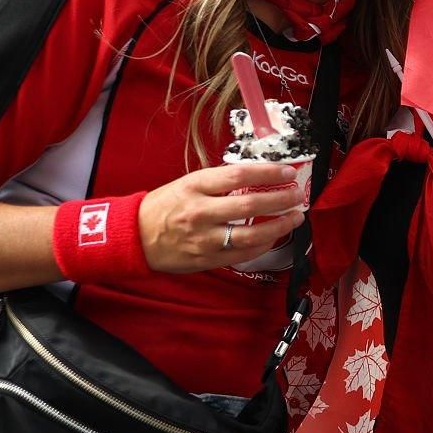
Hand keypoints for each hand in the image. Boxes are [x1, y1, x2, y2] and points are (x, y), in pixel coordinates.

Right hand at [139, 163, 305, 273]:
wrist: (134, 237)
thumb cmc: (165, 206)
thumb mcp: (187, 184)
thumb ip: (220, 182)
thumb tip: (259, 176)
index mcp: (194, 186)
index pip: (239, 175)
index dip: (268, 173)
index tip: (288, 172)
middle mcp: (200, 212)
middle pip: (250, 205)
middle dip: (281, 199)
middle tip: (297, 194)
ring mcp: (204, 239)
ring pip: (251, 234)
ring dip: (280, 226)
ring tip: (295, 217)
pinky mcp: (208, 259)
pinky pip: (244, 253)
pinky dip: (264, 244)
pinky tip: (275, 235)